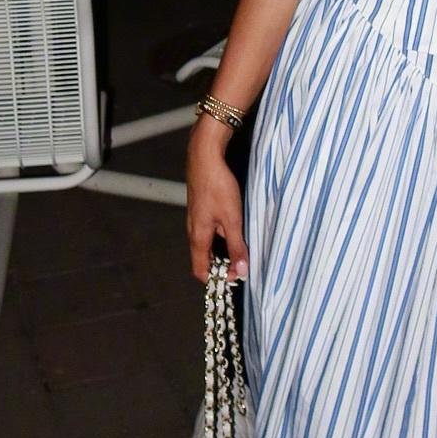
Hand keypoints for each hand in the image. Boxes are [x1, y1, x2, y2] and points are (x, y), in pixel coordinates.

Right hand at [185, 123, 248, 280]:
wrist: (205, 157)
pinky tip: (236, 227)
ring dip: (223, 250)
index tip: (235, 279)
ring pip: (208, 243)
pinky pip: (210, 230)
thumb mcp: (233, 219)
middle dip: (222, 266)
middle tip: (243, 265)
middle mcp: (193, 230)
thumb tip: (241, 272)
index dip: (215, 280)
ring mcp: (196, 219)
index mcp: (198, 237)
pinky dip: (221, 236)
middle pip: (204, 258)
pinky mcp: (201, 208)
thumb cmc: (217, 187)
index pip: (200, 270)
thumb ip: (237, 246)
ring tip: (243, 248)